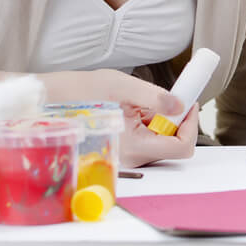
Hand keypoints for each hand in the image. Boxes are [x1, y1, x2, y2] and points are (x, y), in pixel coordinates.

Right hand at [48, 69, 196, 167]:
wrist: (55, 101)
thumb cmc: (83, 92)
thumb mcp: (123, 85)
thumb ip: (154, 97)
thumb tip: (179, 104)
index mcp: (134, 146)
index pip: (181, 147)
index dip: (190, 124)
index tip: (187, 103)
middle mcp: (131, 159)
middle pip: (172, 144)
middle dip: (174, 119)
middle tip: (166, 96)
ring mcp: (126, 158)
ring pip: (159, 141)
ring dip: (159, 121)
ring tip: (138, 102)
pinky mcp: (123, 153)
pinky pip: (146, 141)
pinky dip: (147, 124)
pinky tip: (131, 110)